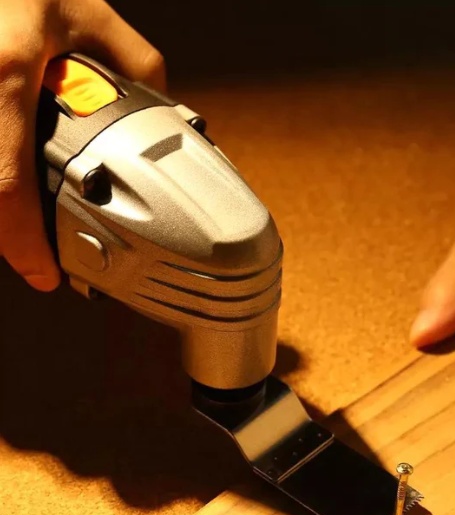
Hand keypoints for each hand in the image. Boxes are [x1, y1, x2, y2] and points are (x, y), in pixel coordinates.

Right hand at [0, 0, 164, 290]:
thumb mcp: (85, 11)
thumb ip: (135, 63)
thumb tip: (166, 110)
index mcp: (4, 75)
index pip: (5, 186)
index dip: (22, 244)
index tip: (45, 275)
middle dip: (9, 240)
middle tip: (38, 262)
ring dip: (1, 217)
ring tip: (26, 235)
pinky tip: (11, 192)